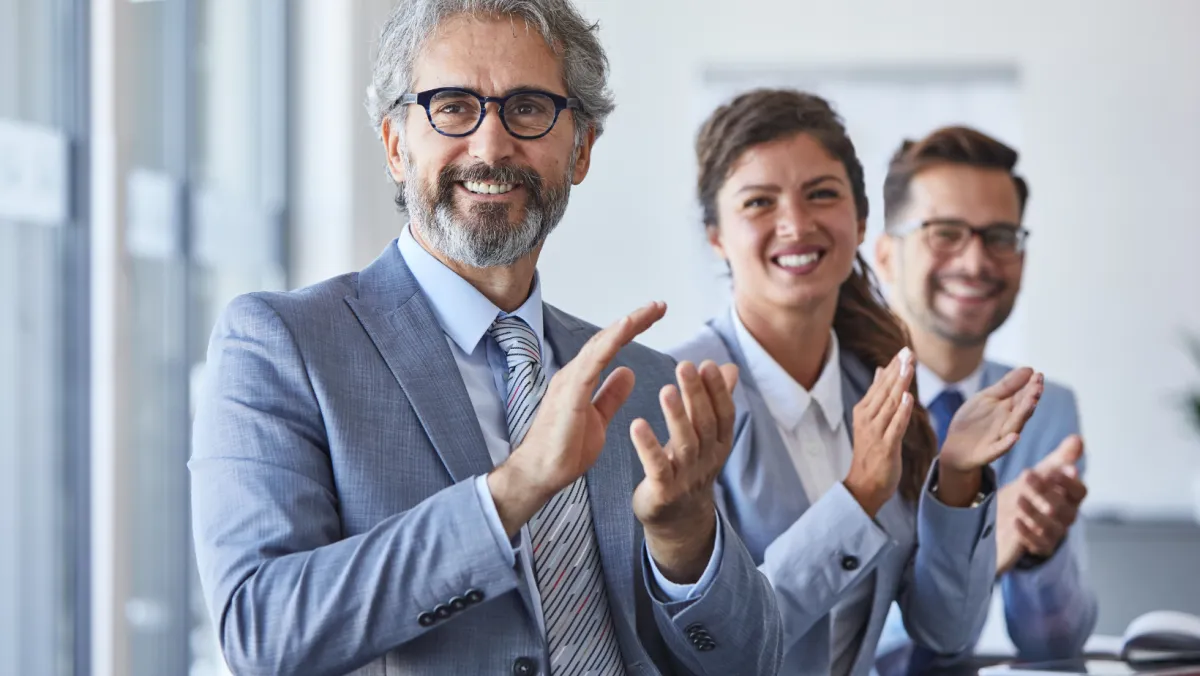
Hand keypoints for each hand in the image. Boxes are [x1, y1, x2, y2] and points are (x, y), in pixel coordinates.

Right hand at [488, 302, 665, 537]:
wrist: (540, 473)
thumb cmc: (564, 450)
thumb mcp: (598, 419)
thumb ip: (611, 395)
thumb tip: (628, 372)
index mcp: (581, 380)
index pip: (609, 347)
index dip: (631, 329)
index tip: (655, 316)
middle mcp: (574, 374)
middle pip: (606, 339)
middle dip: (634, 320)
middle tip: (660, 305)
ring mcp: (570, 382)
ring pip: (600, 345)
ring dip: (625, 325)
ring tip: (649, 311)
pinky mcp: (570, 394)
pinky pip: (592, 363)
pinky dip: (609, 342)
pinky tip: (625, 328)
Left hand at [630, 360, 738, 582]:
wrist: (677, 520)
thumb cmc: (688, 468)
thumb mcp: (706, 435)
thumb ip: (716, 401)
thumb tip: (730, 367)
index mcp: (719, 444)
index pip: (723, 414)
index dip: (717, 390)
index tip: (707, 364)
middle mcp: (707, 460)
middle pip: (705, 424)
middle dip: (697, 395)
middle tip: (685, 366)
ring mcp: (687, 477)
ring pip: (685, 444)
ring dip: (676, 417)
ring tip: (666, 390)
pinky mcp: (664, 491)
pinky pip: (658, 467)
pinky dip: (648, 446)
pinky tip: (637, 425)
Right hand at [844, 347, 915, 516]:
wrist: (863, 486)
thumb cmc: (870, 453)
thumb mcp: (871, 421)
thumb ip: (877, 397)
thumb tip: (881, 371)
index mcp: (863, 411)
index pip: (879, 385)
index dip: (892, 367)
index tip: (903, 351)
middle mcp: (867, 419)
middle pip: (885, 390)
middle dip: (897, 370)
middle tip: (908, 352)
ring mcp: (876, 432)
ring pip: (890, 404)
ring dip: (900, 384)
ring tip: (909, 366)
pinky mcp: (886, 446)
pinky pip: (896, 426)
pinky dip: (902, 412)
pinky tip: (908, 398)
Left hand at [936, 368, 1043, 506]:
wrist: (955, 447)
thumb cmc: (973, 420)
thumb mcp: (986, 398)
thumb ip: (1007, 385)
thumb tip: (1029, 369)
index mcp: (1008, 409)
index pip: (1023, 396)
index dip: (1031, 386)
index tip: (1038, 375)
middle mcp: (1008, 423)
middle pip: (1022, 410)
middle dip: (1030, 398)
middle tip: (1038, 386)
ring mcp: (999, 438)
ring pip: (1014, 426)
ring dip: (1023, 415)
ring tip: (1032, 402)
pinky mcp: (988, 452)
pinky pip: (999, 448)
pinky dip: (1007, 444)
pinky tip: (1015, 437)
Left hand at [996, 435, 1086, 572]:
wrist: (1009, 517)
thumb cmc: (1033, 491)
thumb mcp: (1044, 472)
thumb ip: (1061, 458)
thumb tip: (1078, 439)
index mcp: (1071, 497)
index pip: (1079, 491)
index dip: (1071, 481)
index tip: (1063, 469)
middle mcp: (1066, 516)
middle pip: (1062, 507)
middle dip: (1045, 491)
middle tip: (1026, 475)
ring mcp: (1054, 533)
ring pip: (1050, 526)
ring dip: (1035, 512)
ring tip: (1018, 498)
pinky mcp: (1040, 546)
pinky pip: (1038, 543)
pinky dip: (1027, 533)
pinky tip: (1015, 521)